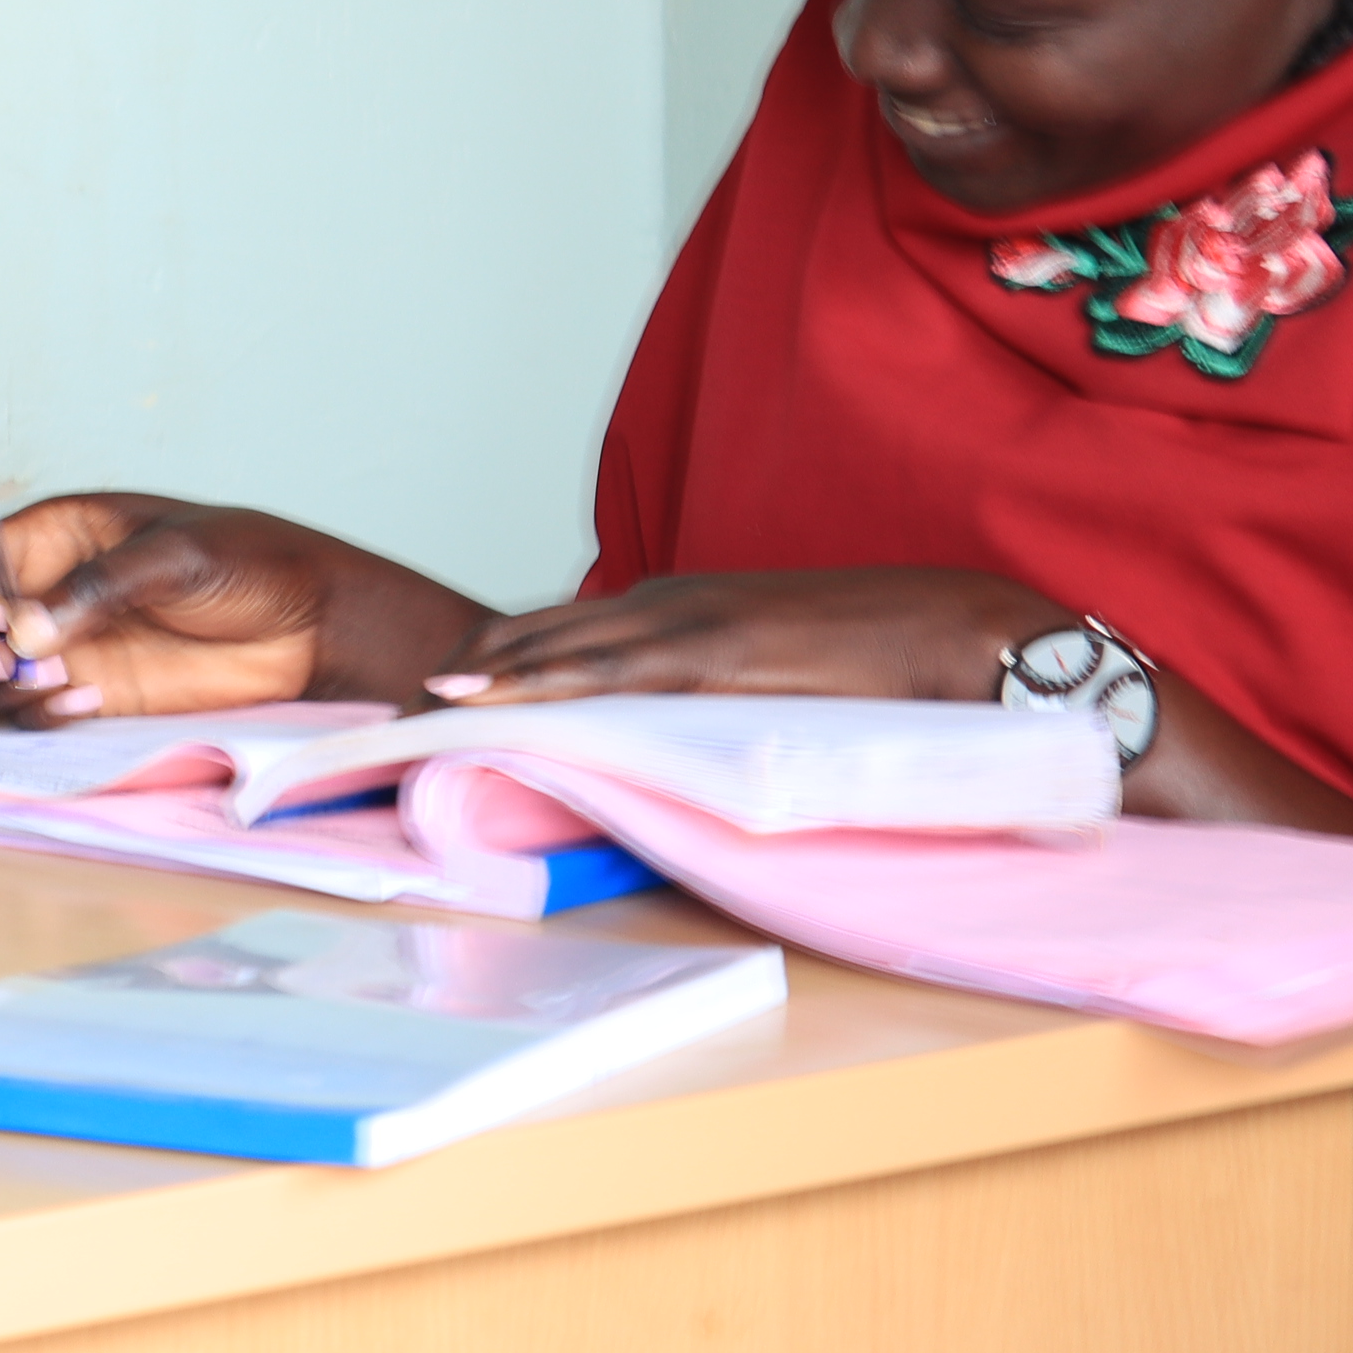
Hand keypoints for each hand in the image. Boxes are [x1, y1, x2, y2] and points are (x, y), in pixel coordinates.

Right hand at [0, 494, 489, 723]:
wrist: (310, 624)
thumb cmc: (250, 561)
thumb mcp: (175, 554)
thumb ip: (96, 588)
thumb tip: (22, 634)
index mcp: (52, 535)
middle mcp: (41, 591)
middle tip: (0, 667)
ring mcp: (60, 648)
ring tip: (55, 687)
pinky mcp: (88, 694)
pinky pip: (27, 715)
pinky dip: (36, 718)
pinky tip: (84, 703)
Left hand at [422, 567, 1072, 707]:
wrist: (967, 633)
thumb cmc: (883, 664)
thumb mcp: (775, 680)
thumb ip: (719, 699)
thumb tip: (674, 747)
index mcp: (682, 609)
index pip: (559, 633)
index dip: (490, 663)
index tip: (429, 699)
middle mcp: (670, 605)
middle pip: (533, 636)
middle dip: (459, 673)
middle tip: (385, 716)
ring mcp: (690, 624)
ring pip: (553, 650)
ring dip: (475, 681)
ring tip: (403, 712)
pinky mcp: (715, 655)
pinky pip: (605, 675)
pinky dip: (533, 688)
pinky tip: (479, 703)